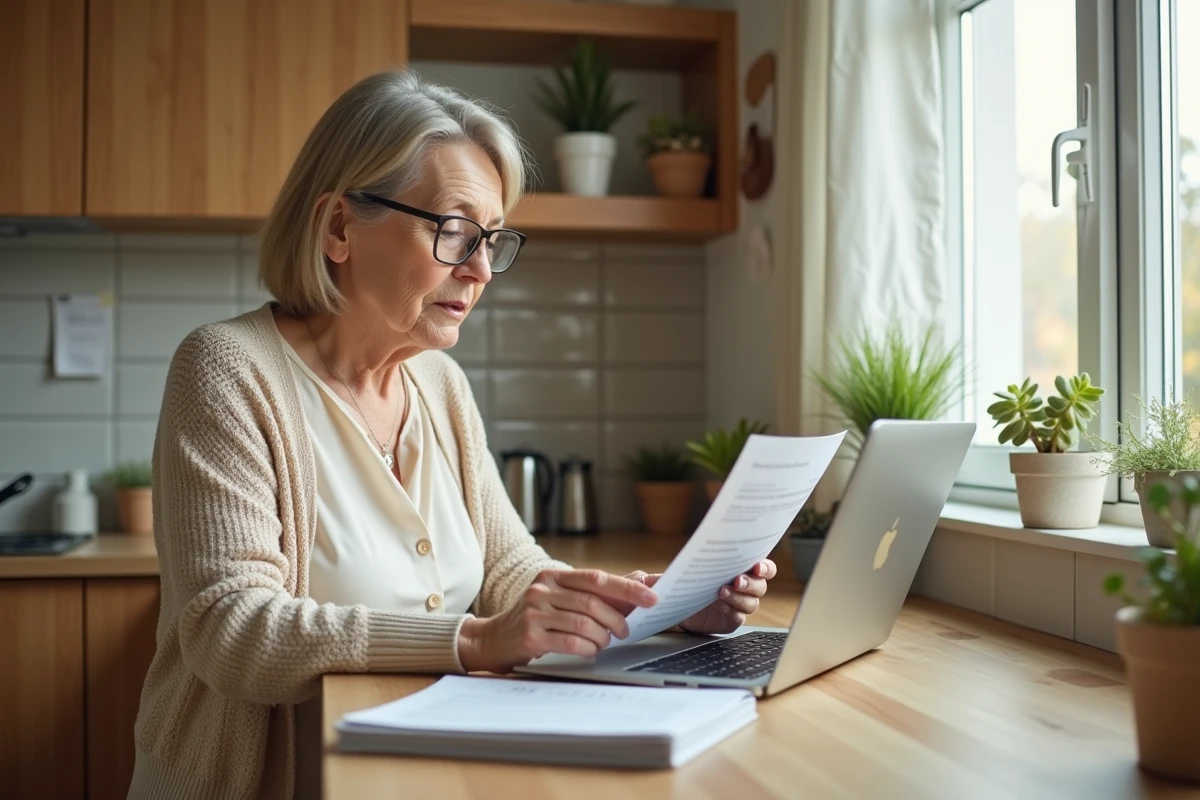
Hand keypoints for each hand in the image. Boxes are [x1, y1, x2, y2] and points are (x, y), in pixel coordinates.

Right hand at [457, 569, 656, 672]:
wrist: (493, 639)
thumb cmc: (534, 619)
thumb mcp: (558, 599)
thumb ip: (590, 595)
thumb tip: (635, 591)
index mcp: (553, 576)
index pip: (597, 578)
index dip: (627, 589)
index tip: (651, 598)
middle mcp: (542, 590)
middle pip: (592, 601)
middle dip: (616, 619)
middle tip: (625, 631)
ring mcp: (533, 612)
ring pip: (583, 622)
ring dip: (602, 636)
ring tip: (604, 642)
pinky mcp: (529, 636)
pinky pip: (570, 642)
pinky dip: (587, 648)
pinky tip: (589, 650)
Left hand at [626, 559, 776, 635]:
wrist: (675, 609)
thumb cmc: (680, 584)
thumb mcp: (671, 575)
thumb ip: (662, 575)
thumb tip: (651, 579)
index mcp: (738, 568)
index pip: (763, 567)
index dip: (765, 566)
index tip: (757, 565)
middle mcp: (742, 587)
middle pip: (760, 586)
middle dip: (752, 582)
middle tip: (737, 580)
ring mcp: (737, 605)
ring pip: (752, 603)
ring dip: (740, 597)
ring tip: (721, 592)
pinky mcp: (730, 621)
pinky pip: (739, 618)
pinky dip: (733, 612)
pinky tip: (722, 606)